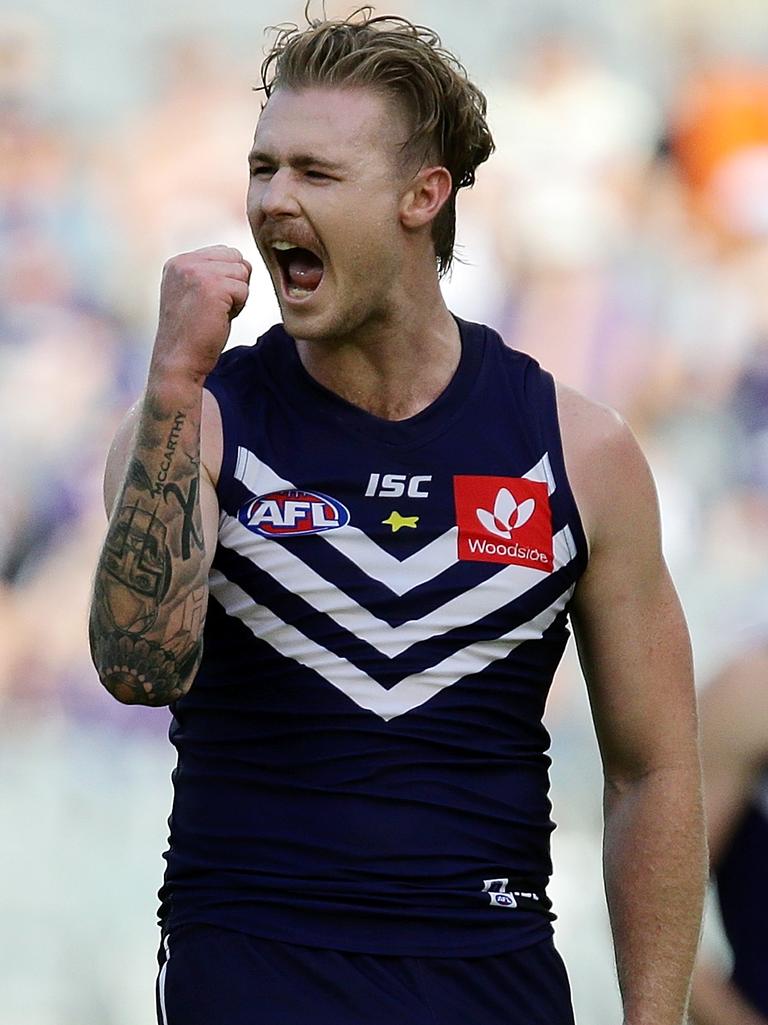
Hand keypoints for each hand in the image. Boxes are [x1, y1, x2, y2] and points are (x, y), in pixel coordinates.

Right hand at [152, 245, 251, 384]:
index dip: (227, 279)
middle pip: (236, 258)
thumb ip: (213, 274)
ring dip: (237, 297)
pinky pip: (244, 290)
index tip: (208, 302)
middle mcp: (184, 262)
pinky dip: (239, 308)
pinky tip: (219, 319)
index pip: (224, 252)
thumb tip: (245, 264)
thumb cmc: (193, 334)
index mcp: (178, 262)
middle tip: (214, 308)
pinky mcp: (212, 286)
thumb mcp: (196, 294)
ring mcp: (197, 272)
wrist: (179, 361)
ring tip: (216, 313)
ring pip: (243, 272)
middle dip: (235, 284)